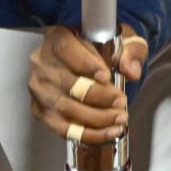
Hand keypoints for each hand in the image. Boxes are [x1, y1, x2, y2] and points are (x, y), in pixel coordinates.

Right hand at [29, 24, 149, 145]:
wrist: (91, 62)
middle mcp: (42, 62)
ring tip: (119, 118)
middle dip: (99, 96)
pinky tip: (109, 132)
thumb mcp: (123, 40)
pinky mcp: (41, 111)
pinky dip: (88, 133)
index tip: (106, 76)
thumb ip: (131, 50)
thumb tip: (130, 69)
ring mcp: (40, 89)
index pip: (66, 49)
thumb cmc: (104, 48)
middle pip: (67, 83)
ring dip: (97, 118)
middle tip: (121, 101)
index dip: (86, 64)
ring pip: (66, 109)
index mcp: (58, 37)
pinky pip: (63, 128)